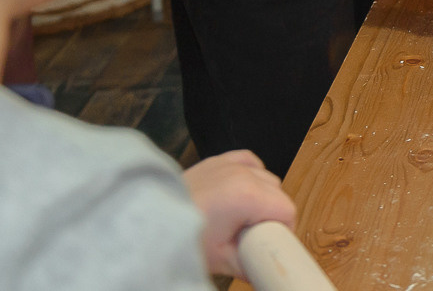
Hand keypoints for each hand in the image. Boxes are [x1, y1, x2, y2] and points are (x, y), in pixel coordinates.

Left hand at [181, 150, 293, 277]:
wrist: (145, 227)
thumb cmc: (179, 241)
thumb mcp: (222, 261)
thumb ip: (251, 264)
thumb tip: (266, 272)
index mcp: (247, 196)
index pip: (287, 210)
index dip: (283, 230)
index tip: (269, 243)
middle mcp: (241, 174)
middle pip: (278, 193)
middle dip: (270, 215)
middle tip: (251, 235)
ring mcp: (227, 164)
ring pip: (265, 177)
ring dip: (261, 195)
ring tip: (240, 217)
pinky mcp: (215, 161)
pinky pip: (248, 160)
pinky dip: (250, 173)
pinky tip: (242, 189)